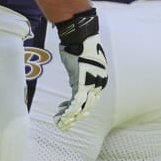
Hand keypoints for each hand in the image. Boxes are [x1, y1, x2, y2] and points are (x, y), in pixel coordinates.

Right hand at [54, 8, 108, 131]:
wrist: (80, 36)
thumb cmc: (78, 46)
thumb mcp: (81, 63)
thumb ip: (79, 74)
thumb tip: (73, 81)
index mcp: (100, 80)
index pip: (91, 100)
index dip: (79, 109)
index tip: (66, 111)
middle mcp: (99, 84)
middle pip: (88, 107)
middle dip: (75, 117)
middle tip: (64, 123)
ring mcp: (91, 85)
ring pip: (82, 108)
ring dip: (69, 117)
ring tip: (60, 123)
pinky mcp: (82, 84)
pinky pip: (76, 103)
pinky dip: (68, 112)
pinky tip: (61, 117)